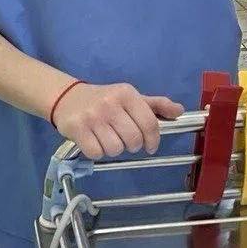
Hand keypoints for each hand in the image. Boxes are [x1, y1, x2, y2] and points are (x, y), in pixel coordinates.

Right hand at [50, 82, 184, 159]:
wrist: (67, 97)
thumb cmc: (105, 99)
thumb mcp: (130, 97)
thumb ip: (156, 105)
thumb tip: (179, 111)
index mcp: (127, 94)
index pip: (149, 123)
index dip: (154, 140)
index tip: (150, 146)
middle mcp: (110, 103)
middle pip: (133, 139)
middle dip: (133, 145)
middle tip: (127, 141)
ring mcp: (93, 116)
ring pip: (115, 148)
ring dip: (115, 149)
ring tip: (109, 139)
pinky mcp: (77, 129)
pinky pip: (96, 153)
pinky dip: (98, 152)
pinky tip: (95, 142)